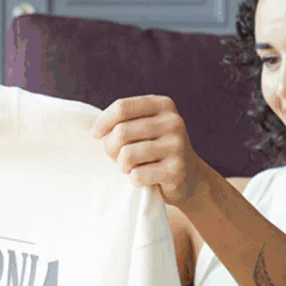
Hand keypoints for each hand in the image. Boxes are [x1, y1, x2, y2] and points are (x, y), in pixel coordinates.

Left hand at [89, 95, 208, 206]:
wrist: (189, 178)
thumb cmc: (156, 151)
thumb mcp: (145, 128)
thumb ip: (124, 122)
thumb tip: (95, 131)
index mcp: (163, 105)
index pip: (122, 107)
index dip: (103, 122)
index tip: (95, 135)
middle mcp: (173, 122)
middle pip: (121, 132)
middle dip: (110, 149)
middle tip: (116, 158)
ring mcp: (177, 146)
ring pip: (127, 155)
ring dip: (122, 166)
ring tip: (131, 168)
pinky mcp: (176, 170)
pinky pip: (137, 176)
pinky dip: (133, 181)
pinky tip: (144, 179)